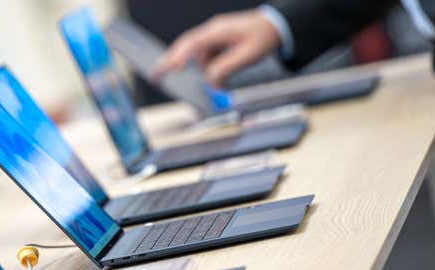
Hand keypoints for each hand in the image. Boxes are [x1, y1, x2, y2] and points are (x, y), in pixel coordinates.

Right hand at [153, 9, 280, 86]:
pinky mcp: (219, 40)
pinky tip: (221, 72)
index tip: (166, 69)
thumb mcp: (247, 55)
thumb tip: (210, 81)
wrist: (278, 24)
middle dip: (171, 60)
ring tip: (217, 80)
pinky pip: (208, 55)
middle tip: (157, 74)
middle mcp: (213, 30)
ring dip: (203, 68)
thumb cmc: (264, 36)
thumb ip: (226, 68)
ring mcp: (215, 35)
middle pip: (186, 46)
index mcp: (218, 31)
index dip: (177, 57)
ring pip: (199, 55)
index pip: (191, 44)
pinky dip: (210, 65)